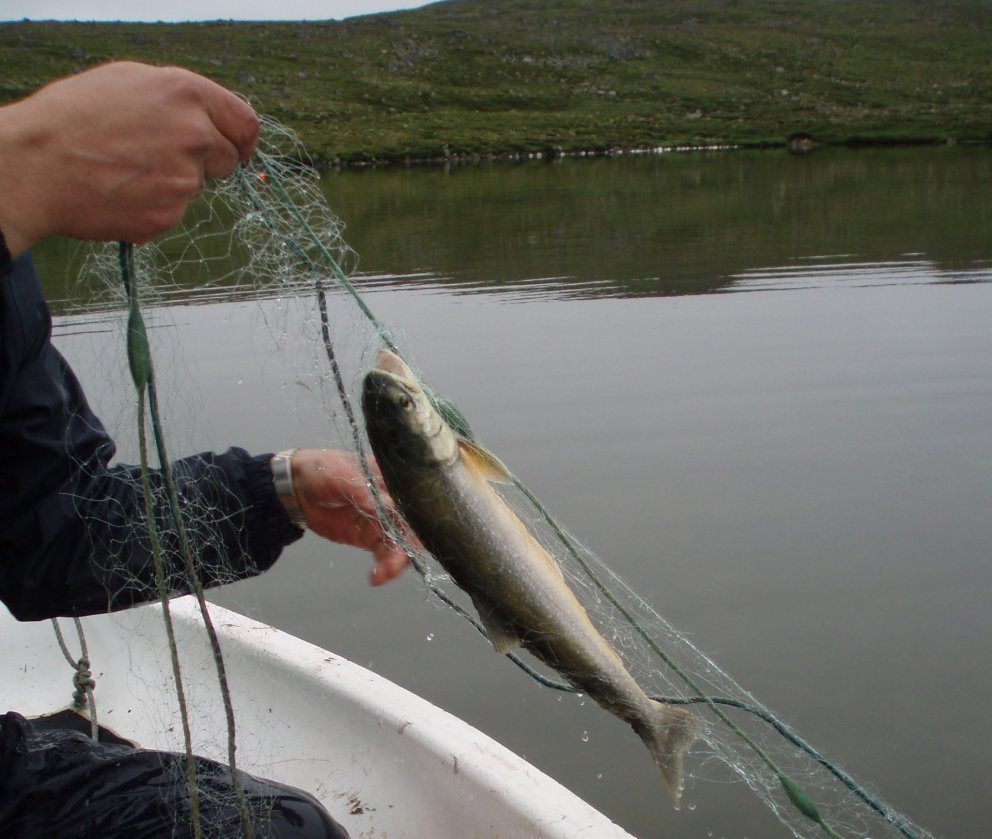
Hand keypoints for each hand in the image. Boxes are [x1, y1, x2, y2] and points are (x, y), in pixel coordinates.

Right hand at [0, 62, 258, 256]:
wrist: (35, 165)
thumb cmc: (73, 117)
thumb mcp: (129, 83)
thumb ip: (179, 100)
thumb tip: (211, 119)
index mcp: (186, 94)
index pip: (245, 122)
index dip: (243, 138)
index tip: (239, 149)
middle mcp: (195, 135)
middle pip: (228, 159)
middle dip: (206, 162)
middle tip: (162, 158)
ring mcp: (185, 179)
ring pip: (196, 186)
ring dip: (172, 182)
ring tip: (126, 170)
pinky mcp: (170, 214)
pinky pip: (173, 211)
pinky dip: (153, 206)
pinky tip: (120, 192)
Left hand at [289, 449, 410, 586]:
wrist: (296, 488)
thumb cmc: (322, 471)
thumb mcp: (342, 475)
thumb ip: (364, 491)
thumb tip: (388, 506)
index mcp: (391, 480)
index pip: (413, 499)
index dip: (419, 517)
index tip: (413, 534)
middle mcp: (393, 501)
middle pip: (412, 526)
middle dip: (408, 546)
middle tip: (396, 562)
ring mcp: (382, 521)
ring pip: (401, 544)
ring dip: (397, 561)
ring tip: (383, 574)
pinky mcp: (370, 538)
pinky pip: (385, 554)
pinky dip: (384, 568)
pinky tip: (376, 577)